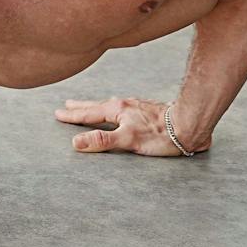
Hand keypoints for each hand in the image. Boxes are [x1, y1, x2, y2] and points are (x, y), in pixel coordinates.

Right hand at [56, 96, 208, 156]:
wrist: (188, 124)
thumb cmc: (159, 134)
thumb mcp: (128, 140)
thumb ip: (102, 141)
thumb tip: (75, 142)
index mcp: (117, 110)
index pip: (89, 113)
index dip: (73, 115)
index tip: (58, 113)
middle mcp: (125, 105)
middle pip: (97, 106)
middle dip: (82, 106)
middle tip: (67, 104)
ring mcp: (136, 107)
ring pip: (110, 106)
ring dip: (96, 107)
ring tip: (89, 107)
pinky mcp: (147, 111)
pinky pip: (122, 108)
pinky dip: (112, 109)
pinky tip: (120, 113)